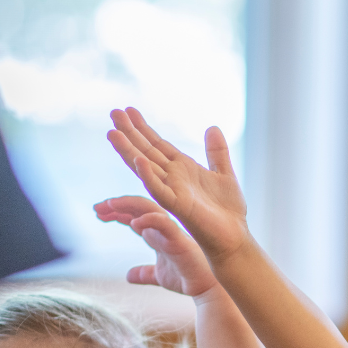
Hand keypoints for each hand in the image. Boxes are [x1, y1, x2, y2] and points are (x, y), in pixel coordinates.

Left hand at [94, 195, 218, 298]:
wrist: (207, 290)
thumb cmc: (187, 279)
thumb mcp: (158, 276)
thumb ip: (144, 273)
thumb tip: (128, 276)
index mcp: (157, 234)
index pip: (134, 216)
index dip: (115, 212)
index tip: (98, 213)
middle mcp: (163, 228)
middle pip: (137, 206)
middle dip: (116, 205)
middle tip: (97, 208)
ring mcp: (171, 231)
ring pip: (148, 207)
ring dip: (127, 204)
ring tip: (109, 206)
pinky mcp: (179, 239)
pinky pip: (163, 223)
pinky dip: (148, 220)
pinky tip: (133, 224)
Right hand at [106, 108, 249, 262]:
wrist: (235, 237)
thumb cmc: (229, 211)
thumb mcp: (225, 174)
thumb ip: (217, 152)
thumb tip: (212, 127)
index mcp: (182, 169)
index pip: (158, 144)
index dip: (143, 128)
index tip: (128, 110)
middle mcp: (173, 179)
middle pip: (146, 151)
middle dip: (130, 133)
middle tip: (113, 112)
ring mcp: (173, 192)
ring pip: (145, 168)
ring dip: (129, 151)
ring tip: (113, 133)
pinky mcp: (178, 207)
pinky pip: (160, 191)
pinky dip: (149, 176)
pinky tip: (139, 160)